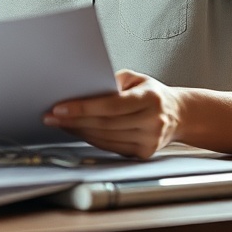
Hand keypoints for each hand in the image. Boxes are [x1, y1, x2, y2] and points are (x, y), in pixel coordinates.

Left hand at [42, 70, 181, 158]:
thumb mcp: (136, 78)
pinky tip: (79, 131)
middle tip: (51, 115)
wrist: (179, 115)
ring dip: (78, 131)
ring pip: (105, 138)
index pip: (111, 105)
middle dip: (73, 120)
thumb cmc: (152, 94)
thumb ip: (112, 82)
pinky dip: (91, 139)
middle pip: (104, 124)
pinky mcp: (143, 153)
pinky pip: (110, 148)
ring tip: (60, 123)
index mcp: (150, 99)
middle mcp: (152, 121)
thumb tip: (85, 88)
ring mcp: (149, 141)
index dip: (83, 108)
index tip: (60, 107)